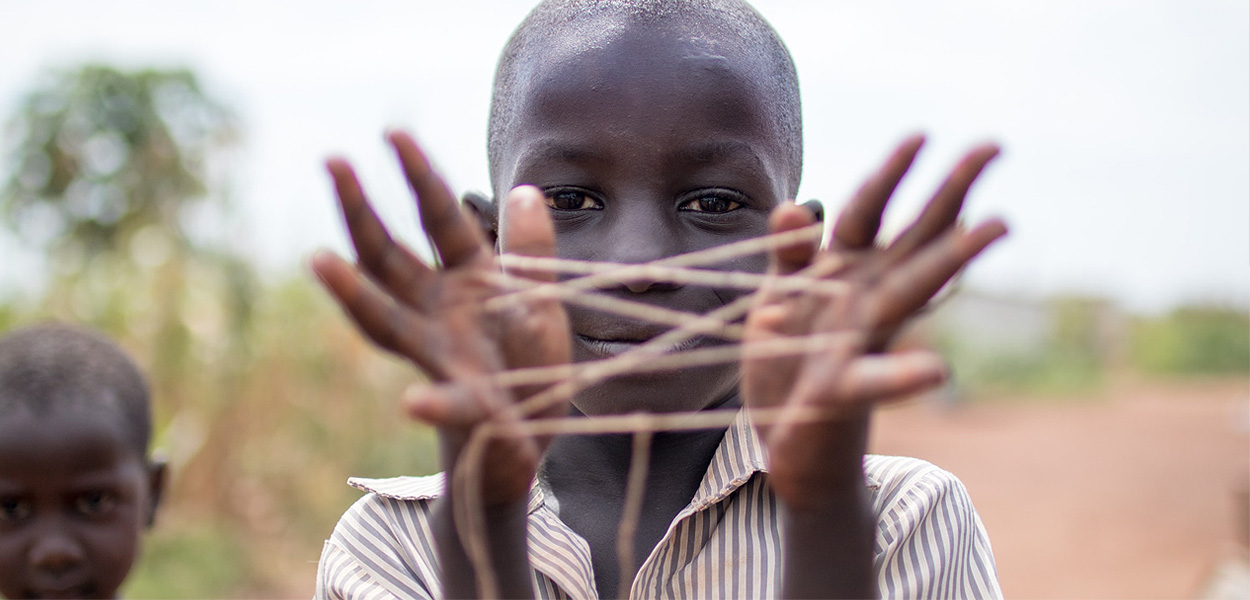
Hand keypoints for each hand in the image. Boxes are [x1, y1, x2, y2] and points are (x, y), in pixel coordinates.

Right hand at [311, 131, 569, 505]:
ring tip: (320, 260)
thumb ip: (531, 249)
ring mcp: (442, 356)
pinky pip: (445, 404)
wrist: (532, 427)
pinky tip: (413, 404)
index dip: (418, 175)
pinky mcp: (465, 405)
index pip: (437, 217)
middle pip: (390, 258)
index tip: (392, 131)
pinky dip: (431, 405)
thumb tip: (526, 189)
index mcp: (465, 276)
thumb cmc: (528, 354)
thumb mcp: (539, 295)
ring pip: (388, 323)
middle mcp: (438, 310)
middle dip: (361, 211)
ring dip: (354, 294)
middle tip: (333, 162)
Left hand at [742, 136, 1007, 507]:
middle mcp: (863, 299)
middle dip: (950, 190)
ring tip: (996, 226)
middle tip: (994, 146)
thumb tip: (795, 205)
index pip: (869, 211)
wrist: (790, 444)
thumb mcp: (777, 298)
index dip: (891, 175)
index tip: (922, 135)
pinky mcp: (841, 391)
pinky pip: (873, 380)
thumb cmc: (788, 362)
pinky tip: (938, 369)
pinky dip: (902, 375)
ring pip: (910, 291)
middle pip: (912, 236)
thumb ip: (789, 255)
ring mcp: (860, 341)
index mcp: (843, 272)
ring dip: (951, 258)